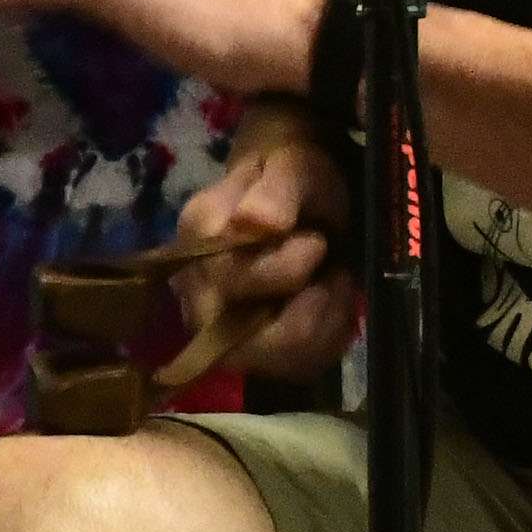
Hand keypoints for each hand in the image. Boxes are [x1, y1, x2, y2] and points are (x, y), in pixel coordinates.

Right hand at [177, 104, 358, 382]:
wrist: (292, 184)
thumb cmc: (293, 172)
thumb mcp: (294, 165)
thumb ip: (276, 191)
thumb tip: (255, 223)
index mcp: (200, 237)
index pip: (238, 281)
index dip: (291, 268)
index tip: (316, 240)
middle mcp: (197, 289)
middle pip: (253, 341)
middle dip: (312, 312)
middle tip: (333, 274)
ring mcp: (217, 324)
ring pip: (280, 360)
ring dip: (325, 325)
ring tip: (335, 286)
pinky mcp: (247, 346)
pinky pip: (295, 366)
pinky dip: (327, 338)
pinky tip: (332, 304)